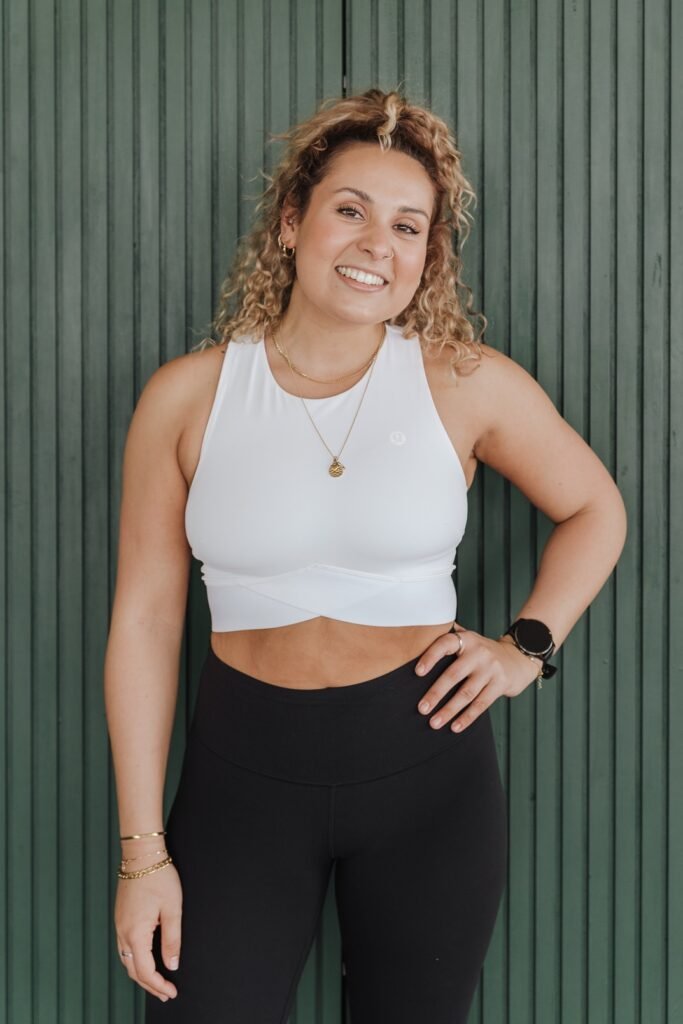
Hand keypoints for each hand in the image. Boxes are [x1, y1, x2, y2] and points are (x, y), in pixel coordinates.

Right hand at [114, 862, 182, 1002]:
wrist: (141, 854)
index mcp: (136, 933)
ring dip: (140, 973)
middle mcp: (123, 932)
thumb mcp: (172, 909)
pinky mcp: (120, 917)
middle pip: (133, 970)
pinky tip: (145, 959)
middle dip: (149, 984)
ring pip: (126, 960)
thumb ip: (172, 940)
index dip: (158, 985)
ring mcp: (119, 925)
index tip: (171, 991)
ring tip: (156, 981)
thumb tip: (172, 964)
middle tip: (166, 992)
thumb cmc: (159, 877)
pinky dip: (134, 959)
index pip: (145, 971)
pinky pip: (124, 947)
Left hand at [414, 620, 541, 732]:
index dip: (430, 657)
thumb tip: (420, 632)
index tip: (417, 672)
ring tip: (434, 722)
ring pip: (466, 693)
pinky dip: (467, 717)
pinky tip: (455, 727)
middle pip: (453, 674)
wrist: (517, 658)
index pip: (445, 644)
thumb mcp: (469, 639)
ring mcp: (491, 669)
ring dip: (449, 710)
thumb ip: (449, 637)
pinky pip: (481, 704)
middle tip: (422, 708)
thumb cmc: (483, 651)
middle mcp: (479, 653)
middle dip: (436, 693)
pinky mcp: (501, 684)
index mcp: (467, 639)